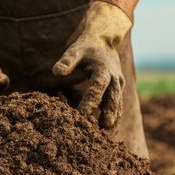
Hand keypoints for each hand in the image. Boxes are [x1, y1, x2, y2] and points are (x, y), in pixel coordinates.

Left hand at [52, 1, 131, 128]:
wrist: (104, 41)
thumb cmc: (86, 47)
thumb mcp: (75, 51)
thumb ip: (66, 61)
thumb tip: (56, 72)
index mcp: (103, 69)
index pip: (97, 87)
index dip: (90, 101)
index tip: (81, 114)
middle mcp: (114, 77)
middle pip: (113, 97)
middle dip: (109, 112)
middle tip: (103, 128)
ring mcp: (119, 84)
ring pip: (118, 103)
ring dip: (113, 117)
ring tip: (106, 132)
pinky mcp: (118, 89)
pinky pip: (118, 104)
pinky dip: (115, 115)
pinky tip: (109, 128)